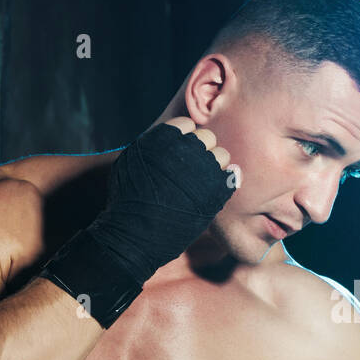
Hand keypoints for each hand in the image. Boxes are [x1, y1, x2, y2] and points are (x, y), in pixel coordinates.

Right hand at [88, 117, 237, 283]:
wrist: (138, 234)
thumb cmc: (128, 199)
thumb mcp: (130, 160)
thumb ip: (151, 142)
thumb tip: (169, 134)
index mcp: (165, 136)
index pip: (187, 124)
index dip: (183, 138)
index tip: (178, 154)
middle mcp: (188, 148)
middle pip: (207, 137)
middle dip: (200, 150)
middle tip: (190, 170)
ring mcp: (205, 169)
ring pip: (222, 155)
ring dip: (214, 166)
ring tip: (200, 183)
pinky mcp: (218, 190)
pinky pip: (231, 176)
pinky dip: (225, 181)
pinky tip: (211, 192)